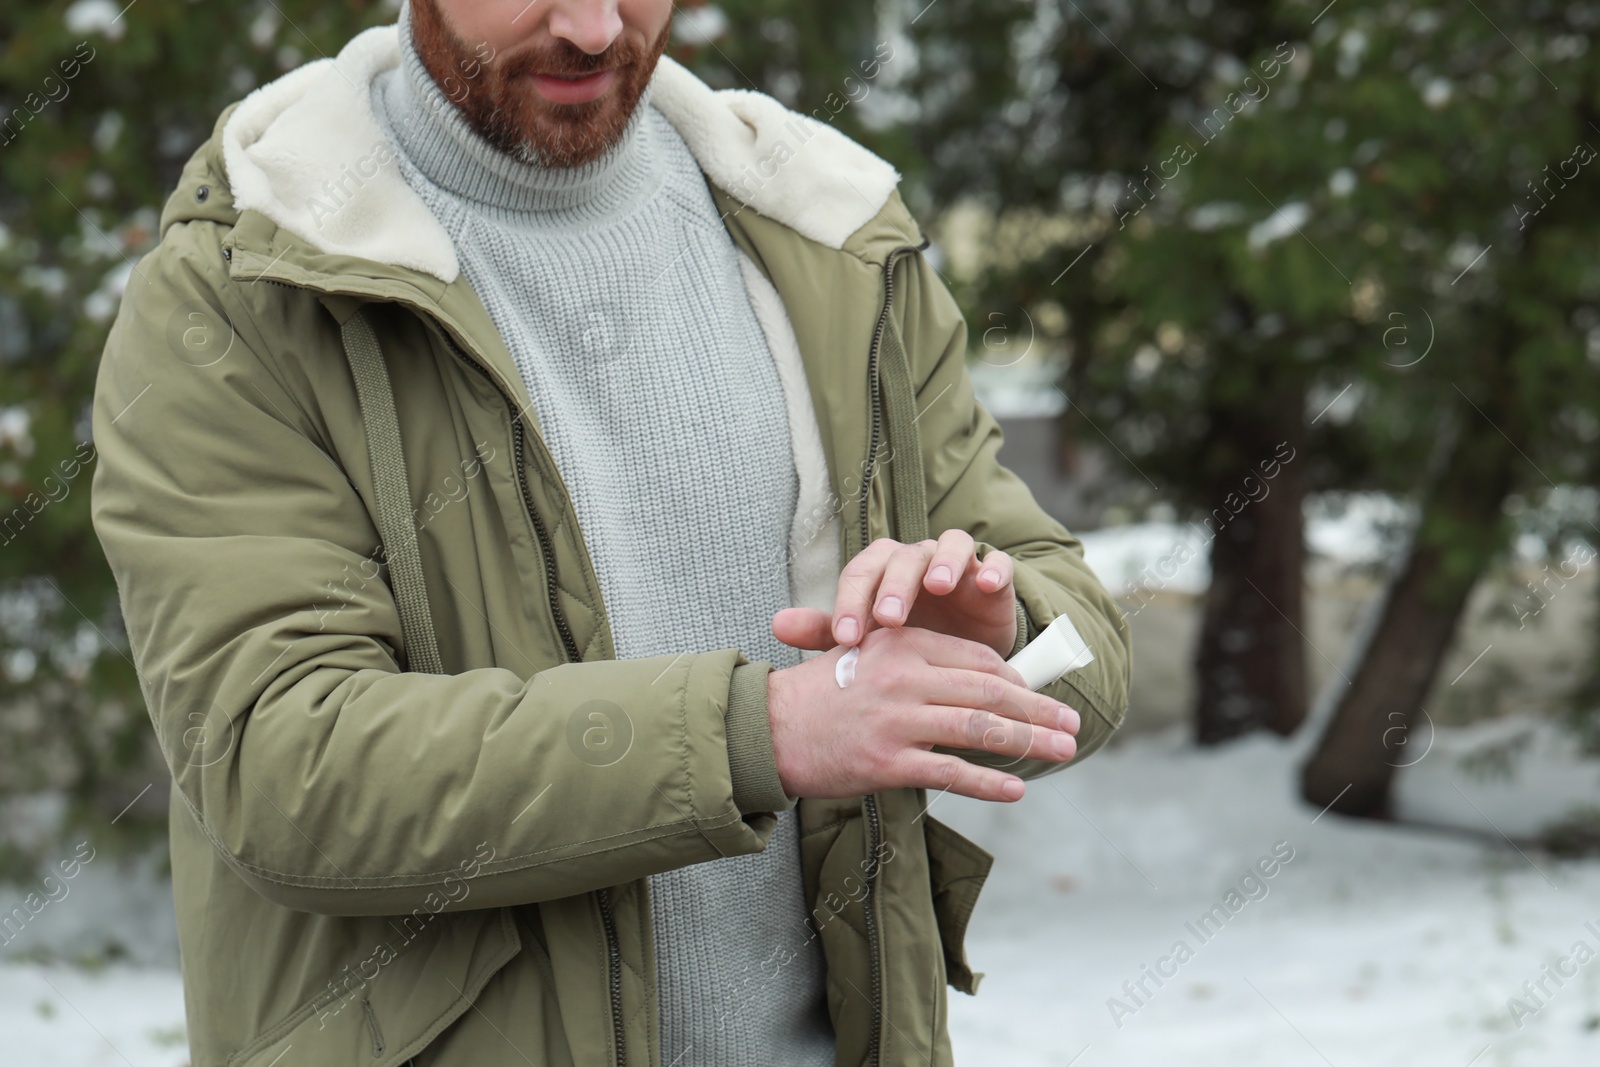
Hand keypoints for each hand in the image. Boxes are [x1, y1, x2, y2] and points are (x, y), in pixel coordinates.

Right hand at [765, 625, 1080, 801]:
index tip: (1038, 698)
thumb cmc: (819, 695)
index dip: (1016, 681)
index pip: (977, 661)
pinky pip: (950, 771)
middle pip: (990, 693)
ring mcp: (897, 720)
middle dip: (1038, 710)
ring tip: (1061, 751)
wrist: (767, 729)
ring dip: (1029, 742)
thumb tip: (973, 682)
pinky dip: (988, 782)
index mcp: (903, 644)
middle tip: (1071, 725)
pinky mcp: (886, 760)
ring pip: (980, 730)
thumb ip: (917, 662)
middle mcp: (904, 677)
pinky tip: (1016, 788)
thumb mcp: (867, 657)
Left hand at [772, 531, 1018, 658]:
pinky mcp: (993, 580)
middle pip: (902, 557)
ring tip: (937, 586)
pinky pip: (996, 563)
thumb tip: (775, 625)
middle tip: (888, 618)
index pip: (860, 575)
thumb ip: (825, 631)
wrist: (959, 658)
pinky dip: (993, 569)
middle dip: (893, 586)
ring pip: (949, 546)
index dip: (850, 601)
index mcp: (881, 573)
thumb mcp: (869, 642)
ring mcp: (957, 566)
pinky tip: (986, 584)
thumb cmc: (906, 643)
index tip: (845, 637)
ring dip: (943, 563)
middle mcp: (917, 561)